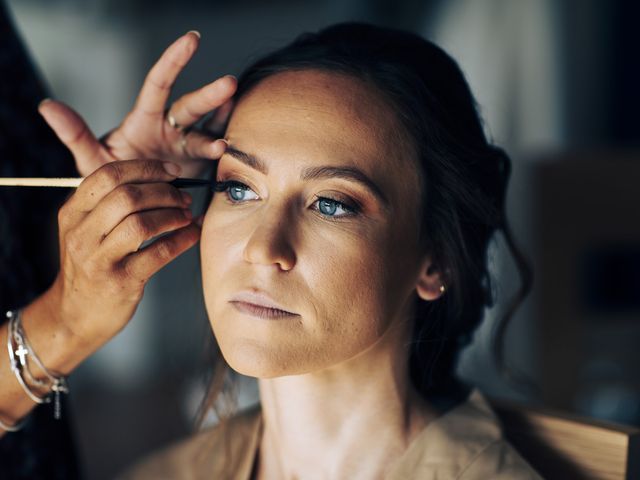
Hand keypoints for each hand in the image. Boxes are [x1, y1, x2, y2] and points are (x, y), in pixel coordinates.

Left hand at [38, 31, 236, 177]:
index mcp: (145, 121)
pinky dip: (227, 142)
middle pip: (190, 105)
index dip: (174, 61)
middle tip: (228, 85)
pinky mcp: (199, 164)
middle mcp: (169, 128)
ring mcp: (186, 145)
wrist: (131, 209)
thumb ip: (75, 134)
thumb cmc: (112, 180)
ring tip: (232, 128)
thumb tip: (47, 107)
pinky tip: (236, 139)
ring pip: (208, 127)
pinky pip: (216, 148)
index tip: (192, 40)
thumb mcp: (92, 160)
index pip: (159, 84)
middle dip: (210, 95)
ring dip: (222, 121)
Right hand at [49, 160, 198, 354]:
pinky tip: (193, 234)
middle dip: (165, 192)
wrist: (74, 316)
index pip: (109, 175)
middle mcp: (81, 233)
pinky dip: (183, 239)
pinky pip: (160, 252)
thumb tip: (163, 181)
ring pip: (142, 223)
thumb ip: (109, 204)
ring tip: (187, 216)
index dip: (147, 168)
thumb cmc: (89, 267)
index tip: (174, 172)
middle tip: (184, 199)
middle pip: (128, 196)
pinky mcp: (121, 281)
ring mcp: (99, 259)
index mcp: (72, 213)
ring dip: (173, 215)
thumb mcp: (85, 230)